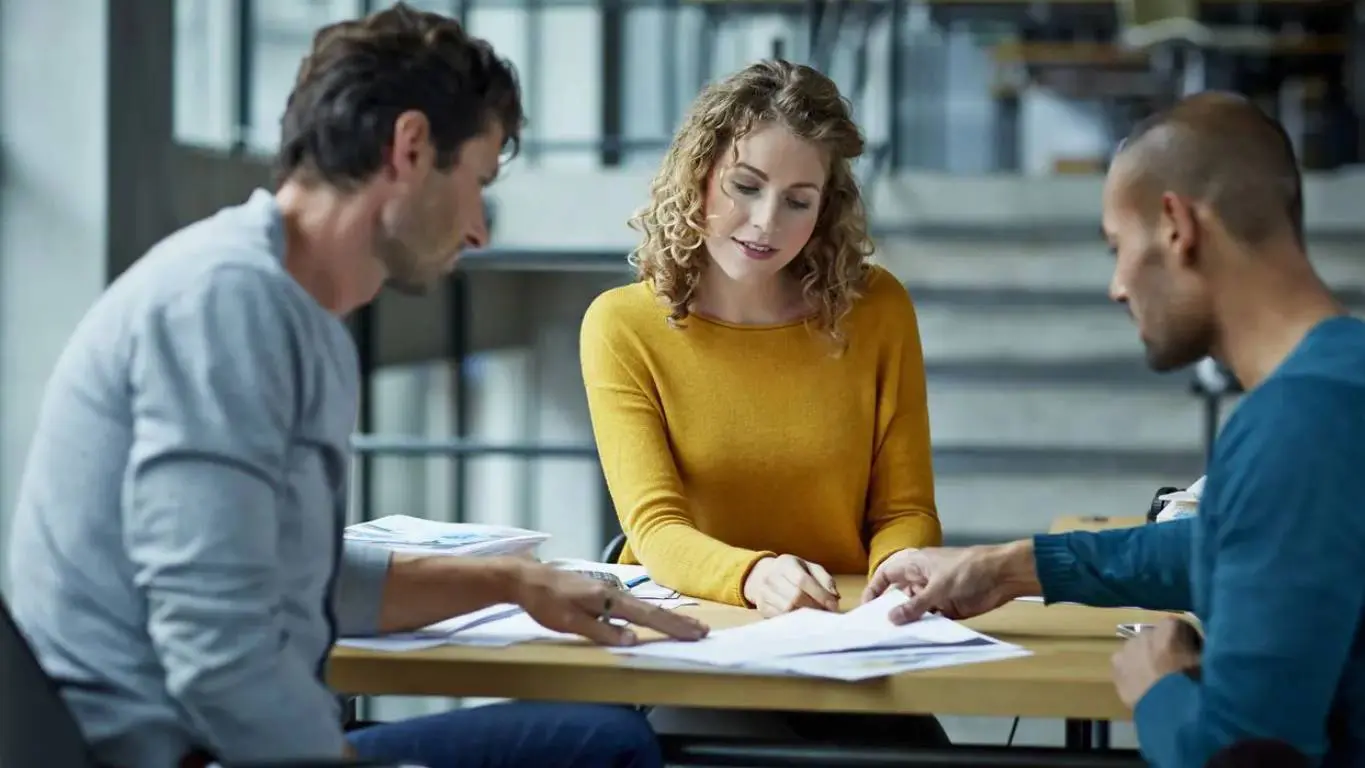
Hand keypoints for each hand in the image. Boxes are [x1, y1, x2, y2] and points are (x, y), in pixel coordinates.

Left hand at [512, 563, 708, 645]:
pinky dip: (647, 612)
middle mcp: (612, 591)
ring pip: (642, 606)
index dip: (672, 626)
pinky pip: (630, 604)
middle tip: (703, 629)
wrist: (525, 577)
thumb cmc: (545, 601)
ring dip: (664, 617)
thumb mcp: (569, 621)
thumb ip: (601, 631)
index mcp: (607, 598)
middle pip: (650, 610)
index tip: (696, 633)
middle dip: (677, 621)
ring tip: (685, 625)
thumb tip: (634, 639)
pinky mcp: (598, 591)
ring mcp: (606, 589)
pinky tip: (650, 617)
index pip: (647, 616)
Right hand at [742, 554, 840, 615]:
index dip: (820, 595)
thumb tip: (834, 597)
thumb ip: (825, 579)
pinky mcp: (762, 607)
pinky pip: (780, 618)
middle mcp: (771, 577)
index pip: (803, 580)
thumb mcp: (810, 568)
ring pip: (786, 610)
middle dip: (814, 607)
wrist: (762, 575)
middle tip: (826, 613)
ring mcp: (763, 593)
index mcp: (785, 563)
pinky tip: (803, 620)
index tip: (833, 605)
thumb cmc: (792, 572)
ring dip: (805, 616)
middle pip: (795, 597)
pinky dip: (794, 621)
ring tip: (816, 616)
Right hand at [862, 542, 1037, 623]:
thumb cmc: (968, 570)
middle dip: (890, 611)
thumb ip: (914, 605)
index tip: (866, 608)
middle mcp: (922, 579)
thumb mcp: (938, 588)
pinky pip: (931, 620)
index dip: (874, 589)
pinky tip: (918, 641)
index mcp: (915, 565)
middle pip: (899, 595)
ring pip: (914, 610)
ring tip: (895, 640)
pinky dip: (926, 628)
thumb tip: (891, 619)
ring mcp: (935, 594)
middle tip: (878, 630)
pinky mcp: (949, 608)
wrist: (1003, 575)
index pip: (886, 575)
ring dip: (908, 623)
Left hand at [1111, 617, 1202, 707]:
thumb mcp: (1206, 663)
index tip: (1191, 657)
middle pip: (1156, 638)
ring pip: (1138, 650)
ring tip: (1155, 680)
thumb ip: (1200, 651)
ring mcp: (1128, 646)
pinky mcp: (1115, 663)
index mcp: (1171, 626)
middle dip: (1163, 649)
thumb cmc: (1192, 683)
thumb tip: (1199, 651)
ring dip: (1145, 659)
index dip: (1187, 644)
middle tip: (1172, 669)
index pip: (1181, 629)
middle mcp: (1147, 631)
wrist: (1167, 707)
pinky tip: (1140, 685)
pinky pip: (1125, 664)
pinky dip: (1131, 671)